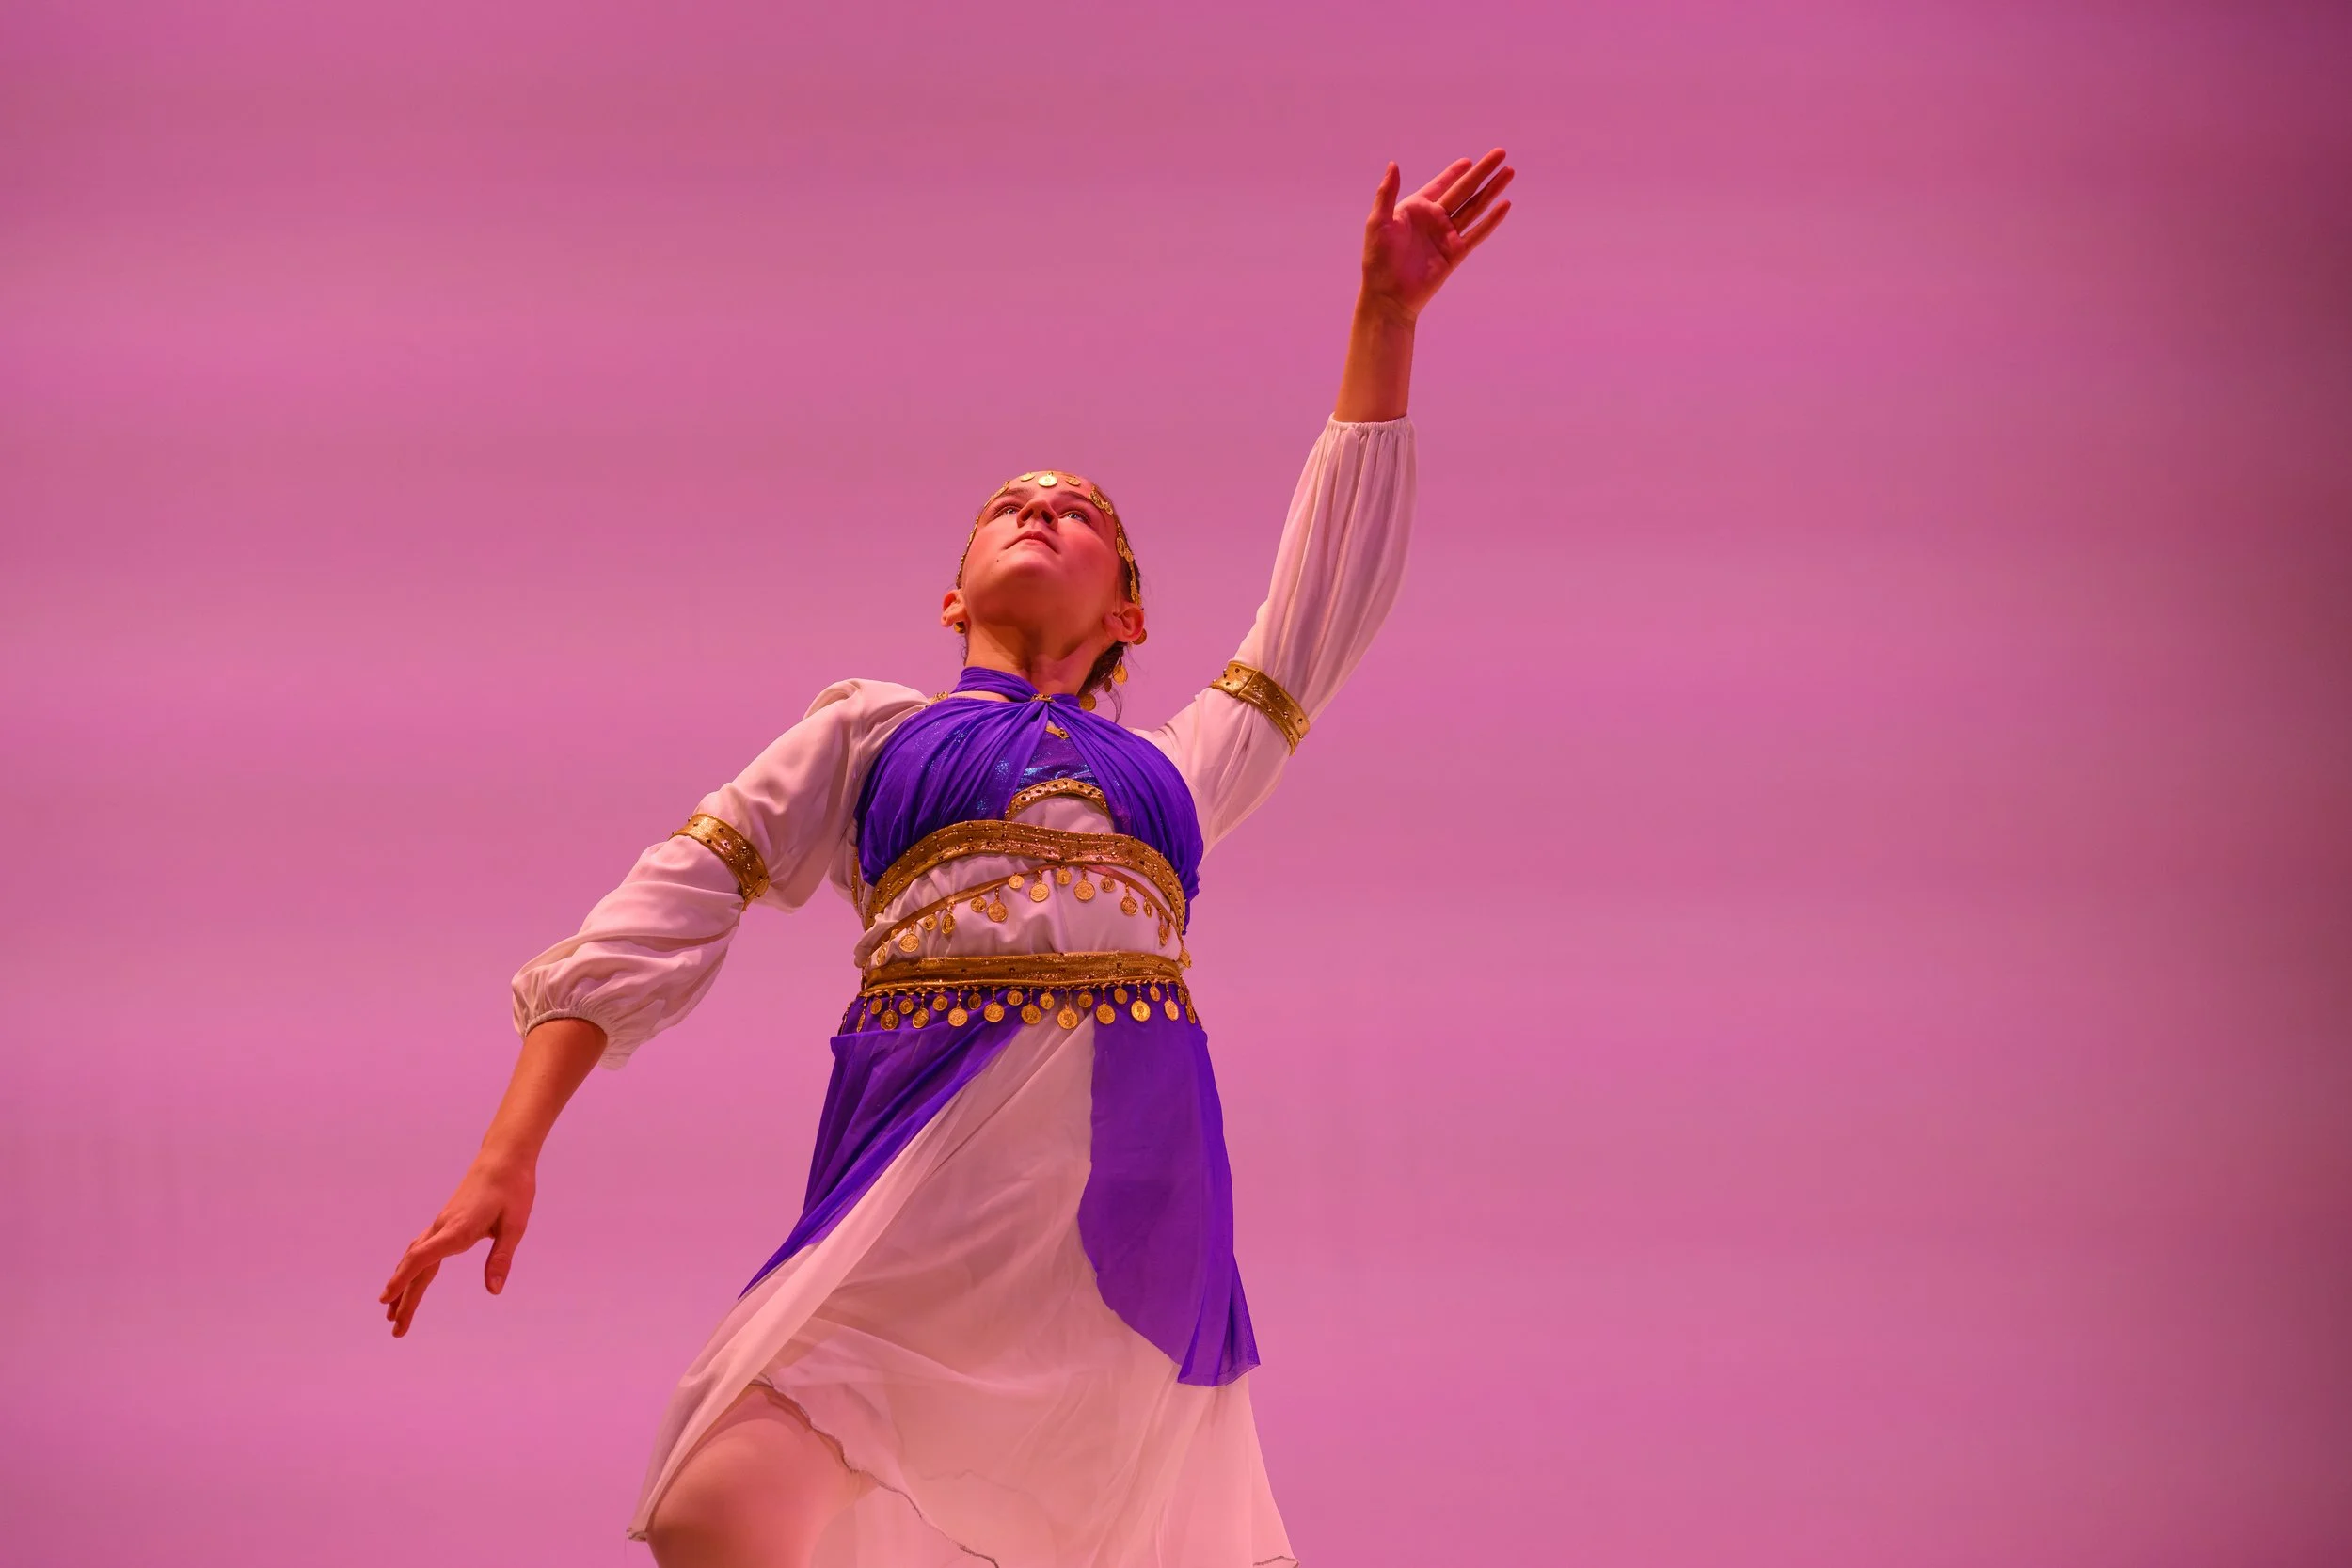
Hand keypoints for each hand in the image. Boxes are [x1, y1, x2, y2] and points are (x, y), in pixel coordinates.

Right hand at [379, 1153, 535, 1336]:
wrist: (504, 1158)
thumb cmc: (513, 1189)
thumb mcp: (515, 1225)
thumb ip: (501, 1258)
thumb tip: (493, 1291)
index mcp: (457, 1229)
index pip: (422, 1258)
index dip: (403, 1280)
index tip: (386, 1300)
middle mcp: (443, 1227)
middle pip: (415, 1265)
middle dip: (403, 1298)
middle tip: (395, 1329)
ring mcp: (441, 1223)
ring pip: (415, 1257)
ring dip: (403, 1284)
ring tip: (391, 1311)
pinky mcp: (446, 1221)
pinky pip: (422, 1248)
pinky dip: (411, 1267)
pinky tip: (408, 1277)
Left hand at [1358, 148, 1513, 324]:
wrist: (1388, 296)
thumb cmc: (1377, 260)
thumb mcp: (1378, 222)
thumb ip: (1386, 193)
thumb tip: (1393, 164)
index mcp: (1415, 209)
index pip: (1440, 185)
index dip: (1454, 172)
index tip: (1468, 161)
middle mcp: (1434, 219)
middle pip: (1464, 190)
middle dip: (1482, 172)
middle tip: (1500, 153)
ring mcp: (1446, 236)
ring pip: (1475, 207)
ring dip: (1492, 190)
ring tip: (1509, 172)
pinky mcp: (1456, 253)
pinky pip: (1477, 233)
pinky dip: (1491, 219)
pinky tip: (1505, 205)